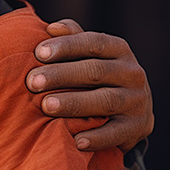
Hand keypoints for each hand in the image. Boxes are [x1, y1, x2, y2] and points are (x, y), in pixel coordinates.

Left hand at [26, 19, 153, 152]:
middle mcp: (132, 73)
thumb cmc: (95, 73)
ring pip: (105, 100)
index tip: (38, 53)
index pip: (92, 42)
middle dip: (61, 75)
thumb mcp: (87, 52)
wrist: (129, 110)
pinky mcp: (138, 128)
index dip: (65, 46)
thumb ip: (71, 37)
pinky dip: (96, 138)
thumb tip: (51, 29)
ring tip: (46, 106)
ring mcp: (138, 101)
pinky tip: (75, 140)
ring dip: (74, 103)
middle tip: (32, 82)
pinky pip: (116, 133)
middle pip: (95, 71)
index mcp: (119, 49)